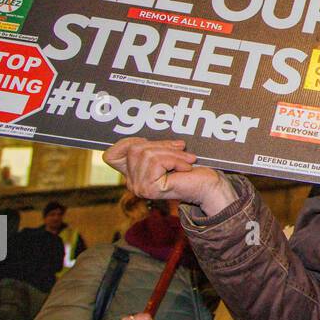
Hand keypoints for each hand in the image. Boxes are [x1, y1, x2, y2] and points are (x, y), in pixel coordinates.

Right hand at [103, 138, 234, 214]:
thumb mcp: (168, 151)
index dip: (125, 142)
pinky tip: (186, 167)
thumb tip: (153, 130)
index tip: (149, 140)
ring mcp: (138, 187)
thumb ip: (155, 145)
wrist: (210, 186)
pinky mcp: (149, 189)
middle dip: (162, 144)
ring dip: (172, 153)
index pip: (110, 156)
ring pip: (147, 154)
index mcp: (133, 173)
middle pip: (135, 149)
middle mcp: (131, 182)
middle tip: (182, 148)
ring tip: (187, 159)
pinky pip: (156, 161)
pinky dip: (175, 160)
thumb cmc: (193, 168)